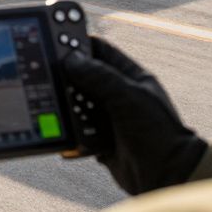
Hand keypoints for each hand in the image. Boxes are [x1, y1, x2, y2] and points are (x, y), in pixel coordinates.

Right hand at [63, 37, 206, 194]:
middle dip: (65, 75)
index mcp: (130, 77)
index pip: (99, 50)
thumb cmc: (158, 133)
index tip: (54, 35)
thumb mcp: (129, 97)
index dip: (78, 41)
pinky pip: (76, 128)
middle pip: (83, 76)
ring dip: (67, 105)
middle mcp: (118, 94)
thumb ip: (100, 76)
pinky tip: (66, 130)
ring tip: (57, 104)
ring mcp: (108, 116)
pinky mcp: (99, 138)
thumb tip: (72, 59)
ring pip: (76, 102)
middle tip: (45, 69)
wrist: (166, 176)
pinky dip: (70, 129)